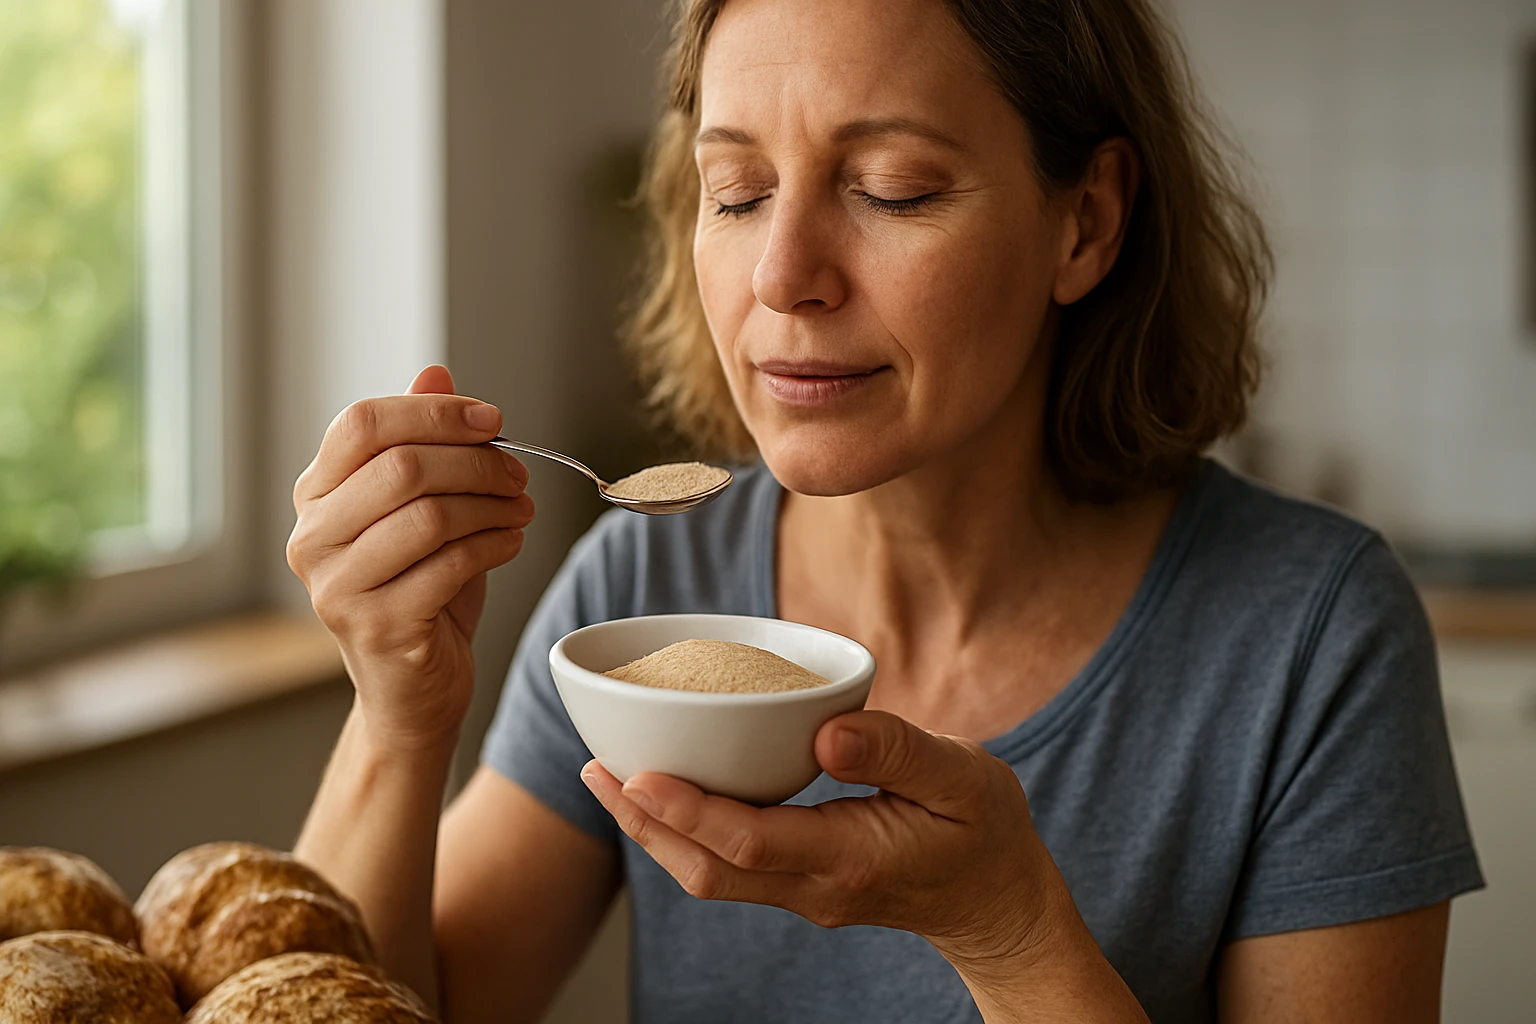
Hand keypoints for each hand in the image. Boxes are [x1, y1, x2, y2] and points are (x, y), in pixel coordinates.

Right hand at [287, 365, 534, 749]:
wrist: (414, 691)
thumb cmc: (421, 591)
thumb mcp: (423, 509)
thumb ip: (422, 442)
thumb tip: (435, 373)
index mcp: (316, 496)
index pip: (363, 423)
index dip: (435, 413)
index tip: (494, 420)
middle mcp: (311, 538)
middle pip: (401, 466)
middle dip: (477, 462)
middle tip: (519, 476)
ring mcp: (337, 586)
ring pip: (429, 515)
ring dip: (492, 505)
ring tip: (522, 510)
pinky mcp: (376, 626)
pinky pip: (449, 565)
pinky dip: (495, 545)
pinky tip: (512, 542)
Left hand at [581, 710, 1070, 979]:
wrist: (1000, 906)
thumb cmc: (986, 834)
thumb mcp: (966, 779)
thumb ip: (899, 752)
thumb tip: (826, 731)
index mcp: (852, 858)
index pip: (750, 841)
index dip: (687, 809)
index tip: (637, 773)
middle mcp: (815, 886)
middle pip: (707, 866)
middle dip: (644, 822)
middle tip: (595, 770)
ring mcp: (804, 893)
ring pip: (709, 873)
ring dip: (654, 830)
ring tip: (607, 779)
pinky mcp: (800, 885)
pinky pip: (727, 867)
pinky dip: (685, 832)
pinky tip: (664, 796)